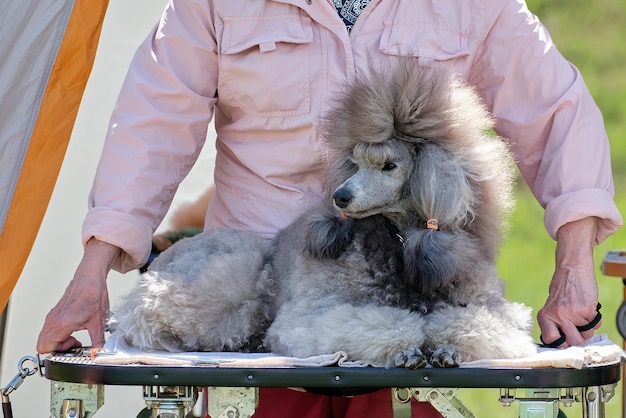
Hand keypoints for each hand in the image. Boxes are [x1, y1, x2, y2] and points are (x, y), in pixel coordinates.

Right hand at [36, 239, 119, 353]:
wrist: (90, 277)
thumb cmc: (93, 294)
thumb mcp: (99, 322)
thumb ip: (98, 341)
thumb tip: (98, 353)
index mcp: (62, 323)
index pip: (46, 348)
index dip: (59, 352)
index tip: (73, 347)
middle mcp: (53, 320)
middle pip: (42, 345)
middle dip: (57, 349)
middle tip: (73, 343)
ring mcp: (52, 316)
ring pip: (45, 337)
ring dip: (58, 341)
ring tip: (74, 336)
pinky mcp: (54, 313)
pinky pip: (49, 330)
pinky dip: (58, 334)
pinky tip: (73, 329)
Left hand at [537, 217, 600, 347]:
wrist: (571, 269)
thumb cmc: (562, 288)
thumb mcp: (551, 306)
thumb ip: (554, 323)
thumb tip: (562, 344)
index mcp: (545, 316)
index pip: (551, 340)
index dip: (560, 343)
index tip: (564, 341)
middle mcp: (558, 316)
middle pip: (573, 342)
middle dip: (578, 338)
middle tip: (576, 327)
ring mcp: (573, 313)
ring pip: (587, 335)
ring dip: (587, 328)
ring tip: (581, 315)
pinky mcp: (587, 310)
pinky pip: (596, 324)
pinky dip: (594, 319)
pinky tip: (587, 308)